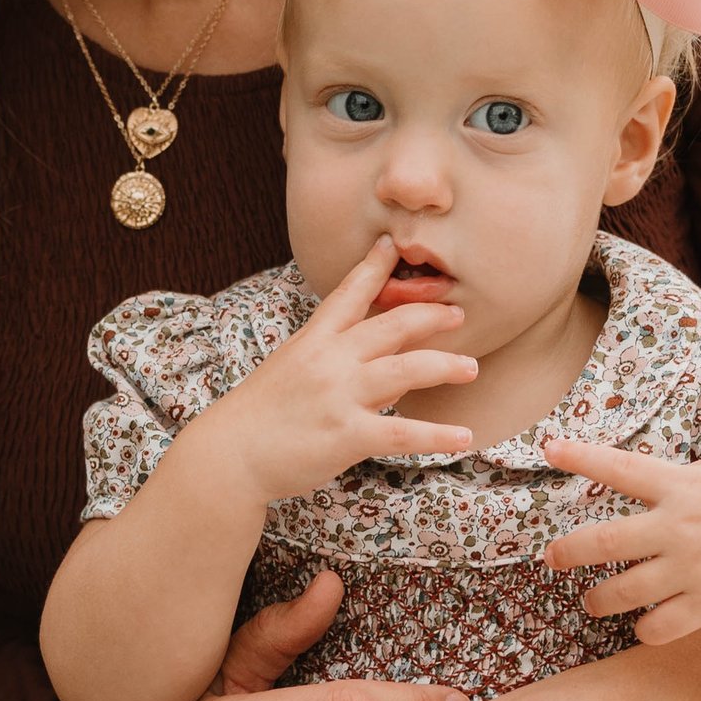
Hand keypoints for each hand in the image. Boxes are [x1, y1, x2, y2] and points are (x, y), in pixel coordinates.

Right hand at [180, 235, 476, 508]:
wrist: (229, 457)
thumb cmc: (262, 415)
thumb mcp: (294, 372)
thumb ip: (340, 361)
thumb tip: (391, 360)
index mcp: (313, 340)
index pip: (348, 293)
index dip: (373, 266)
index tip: (392, 244)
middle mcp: (329, 361)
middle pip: (391, 325)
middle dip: (429, 315)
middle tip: (458, 313)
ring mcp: (339, 396)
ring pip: (406, 369)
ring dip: (445, 366)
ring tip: (471, 368)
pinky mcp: (347, 435)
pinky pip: (403, 432)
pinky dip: (437, 435)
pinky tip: (464, 437)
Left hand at [541, 437, 700, 645]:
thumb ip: (687, 476)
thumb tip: (655, 481)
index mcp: (685, 485)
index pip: (619, 467)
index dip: (579, 456)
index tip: (548, 448)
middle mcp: (681, 528)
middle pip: (602, 541)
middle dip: (566, 552)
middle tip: (552, 557)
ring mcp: (693, 571)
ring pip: (620, 594)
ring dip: (598, 600)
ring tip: (594, 600)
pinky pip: (657, 629)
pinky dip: (645, 629)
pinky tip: (646, 623)